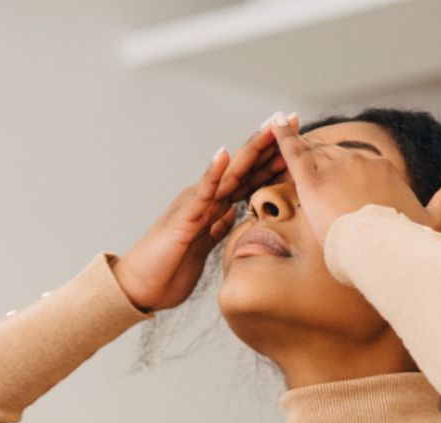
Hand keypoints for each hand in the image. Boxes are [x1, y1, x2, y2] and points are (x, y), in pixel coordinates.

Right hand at [114, 113, 300, 311]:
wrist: (141, 286)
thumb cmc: (169, 268)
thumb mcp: (204, 246)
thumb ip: (217, 227)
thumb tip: (233, 214)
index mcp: (214, 206)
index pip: (249, 177)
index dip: (273, 159)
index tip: (299, 141)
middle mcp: (206, 198)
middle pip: (244, 166)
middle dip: (269, 143)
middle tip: (293, 118)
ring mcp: (195, 205)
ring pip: (229, 172)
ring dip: (250, 149)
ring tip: (270, 128)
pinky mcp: (184, 218)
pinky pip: (201, 192)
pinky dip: (213, 173)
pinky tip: (224, 155)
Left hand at [265, 111, 440, 247]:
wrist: (385, 253)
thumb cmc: (408, 243)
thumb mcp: (434, 220)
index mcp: (384, 169)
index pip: (358, 165)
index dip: (345, 176)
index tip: (338, 190)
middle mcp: (362, 161)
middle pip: (334, 159)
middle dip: (321, 170)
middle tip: (303, 183)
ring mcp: (337, 168)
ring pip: (313, 157)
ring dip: (298, 157)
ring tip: (286, 163)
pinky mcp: (313, 181)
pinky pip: (294, 153)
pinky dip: (282, 137)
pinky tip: (272, 124)